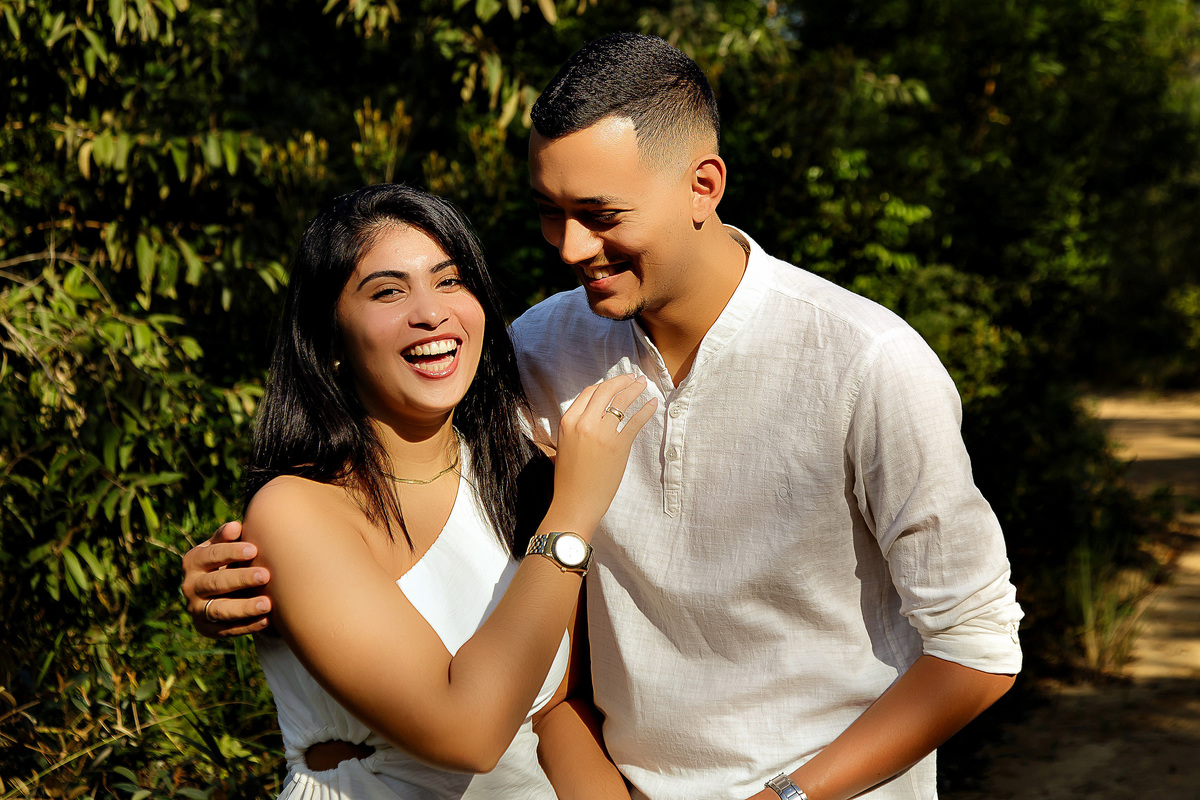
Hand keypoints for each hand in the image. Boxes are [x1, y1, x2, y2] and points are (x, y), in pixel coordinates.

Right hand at [181, 521, 272, 637]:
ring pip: (219, 610)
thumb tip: (235, 527)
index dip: (232, 552)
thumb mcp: (222, 546)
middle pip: (215, 583)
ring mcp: (197, 609)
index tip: (254, 550)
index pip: (211, 556)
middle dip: (241, 579)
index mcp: (193, 561)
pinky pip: (227, 629)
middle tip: (265, 575)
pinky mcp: (207, 629)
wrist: (218, 591)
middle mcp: (190, 586)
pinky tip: (267, 620)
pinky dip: (247, 626)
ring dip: (244, 607)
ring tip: (268, 604)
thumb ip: (226, 537)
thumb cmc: (227, 560)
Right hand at [551, 374, 655, 531]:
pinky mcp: (619, 445)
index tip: (614, 384)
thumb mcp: (563, 447)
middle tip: (633, 378)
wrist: (575, 502)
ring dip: (635, 389)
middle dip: (622, 381)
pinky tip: (653, 403)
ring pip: (621, 401)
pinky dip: (646, 410)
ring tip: (643, 384)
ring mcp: (602, 433)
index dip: (604, 386)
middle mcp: (584, 422)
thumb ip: (574, 429)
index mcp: (568, 421)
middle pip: (605, 390)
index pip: (588, 393)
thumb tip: (586, 418)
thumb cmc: (568, 480)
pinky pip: (635, 421)